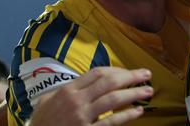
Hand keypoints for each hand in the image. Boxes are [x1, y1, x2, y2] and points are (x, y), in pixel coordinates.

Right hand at [27, 67, 152, 125]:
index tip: (128, 71)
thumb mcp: (46, 102)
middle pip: (110, 82)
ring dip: (134, 93)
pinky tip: (138, 111)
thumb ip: (64, 90)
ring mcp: (82, 117)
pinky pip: (112, 122)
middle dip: (131, 76)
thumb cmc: (41, 123)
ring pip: (114, 99)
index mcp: (68, 90)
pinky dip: (127, 115)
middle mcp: (76, 101)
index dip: (116, 70)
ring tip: (148, 91)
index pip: (97, 73)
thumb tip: (81, 81)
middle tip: (146, 75)